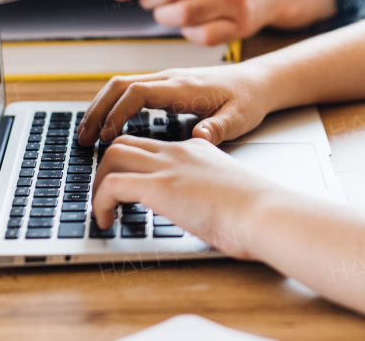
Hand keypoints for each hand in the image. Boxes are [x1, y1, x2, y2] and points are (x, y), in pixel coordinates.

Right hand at [77, 63, 272, 145]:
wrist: (259, 82)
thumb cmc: (249, 101)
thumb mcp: (239, 118)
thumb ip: (218, 129)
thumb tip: (199, 138)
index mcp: (183, 87)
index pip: (138, 92)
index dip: (117, 113)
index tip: (105, 138)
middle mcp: (170, 79)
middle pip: (120, 85)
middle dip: (97, 110)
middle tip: (83, 139)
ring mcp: (166, 81)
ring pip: (122, 86)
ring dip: (101, 107)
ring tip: (87, 135)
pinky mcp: (167, 87)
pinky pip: (131, 91)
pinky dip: (114, 106)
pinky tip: (108, 127)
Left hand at [91, 135, 284, 258]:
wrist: (266, 213)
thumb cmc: (256, 211)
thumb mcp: (227, 191)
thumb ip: (207, 191)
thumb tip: (199, 211)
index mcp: (196, 150)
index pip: (151, 146)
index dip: (131, 164)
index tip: (125, 187)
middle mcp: (179, 152)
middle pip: (124, 143)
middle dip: (105, 169)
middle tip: (104, 197)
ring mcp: (168, 166)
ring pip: (112, 156)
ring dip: (98, 185)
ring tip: (101, 210)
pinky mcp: (160, 186)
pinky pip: (111, 186)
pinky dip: (100, 203)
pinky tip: (106, 222)